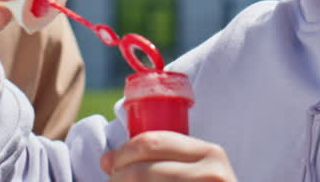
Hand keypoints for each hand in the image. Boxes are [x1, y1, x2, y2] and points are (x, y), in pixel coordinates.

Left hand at [100, 132, 236, 181]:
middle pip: (142, 171)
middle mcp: (212, 174)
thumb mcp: (199, 171)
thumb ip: (166, 159)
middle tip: (111, 181)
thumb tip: (108, 159)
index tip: (109, 162)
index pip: (152, 143)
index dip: (123, 153)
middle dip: (118, 176)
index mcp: (210, 152)